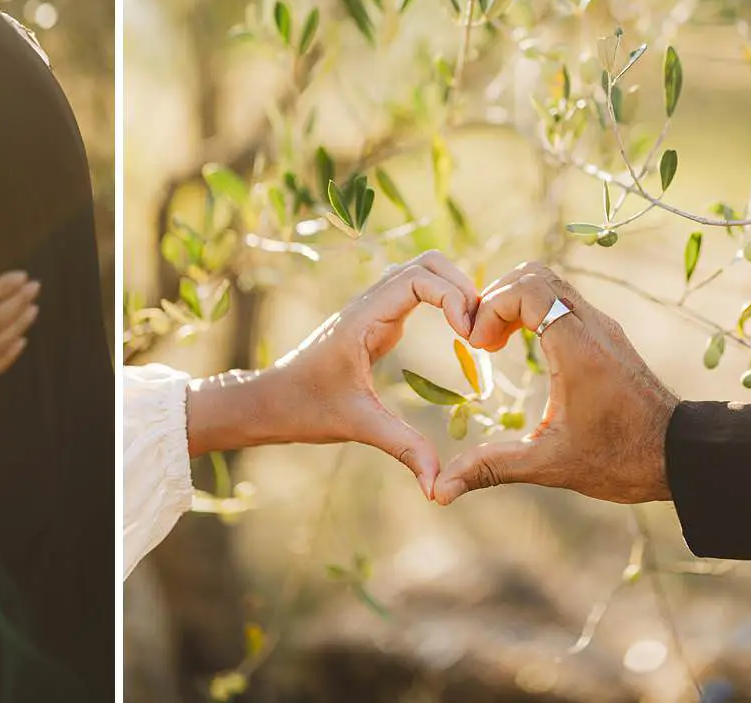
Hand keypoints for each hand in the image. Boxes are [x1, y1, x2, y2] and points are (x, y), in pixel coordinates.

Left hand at [188, 252, 478, 497]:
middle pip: (426, 264)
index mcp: (363, 319)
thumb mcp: (358, 425)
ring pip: (420, 272)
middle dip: (461, 285)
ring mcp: (372, 309)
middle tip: (481, 329)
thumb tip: (438, 487)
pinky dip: (442, 298)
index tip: (469, 334)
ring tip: (475, 330)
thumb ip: (403, 448)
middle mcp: (368, 304)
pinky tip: (459, 332)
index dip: (454, 295)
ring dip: (453, 288)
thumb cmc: (305, 408)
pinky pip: (414, 291)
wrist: (268, 401)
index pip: (418, 278)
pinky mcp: (375, 320)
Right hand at [433, 262, 678, 505]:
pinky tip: (523, 350)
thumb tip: (440, 490)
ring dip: (515, 303)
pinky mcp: (607, 335)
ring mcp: (602, 327)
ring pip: (549, 283)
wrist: (683, 456)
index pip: (527, 290)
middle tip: (482, 341)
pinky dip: (534, 311)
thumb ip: (491, 467)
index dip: (491, 308)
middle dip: (497, 300)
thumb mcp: (549, 464)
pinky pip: (563, 300)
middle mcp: (592, 327)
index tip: (479, 346)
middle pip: (534, 275)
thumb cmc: (620, 460)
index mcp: (578, 349)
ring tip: (498, 343)